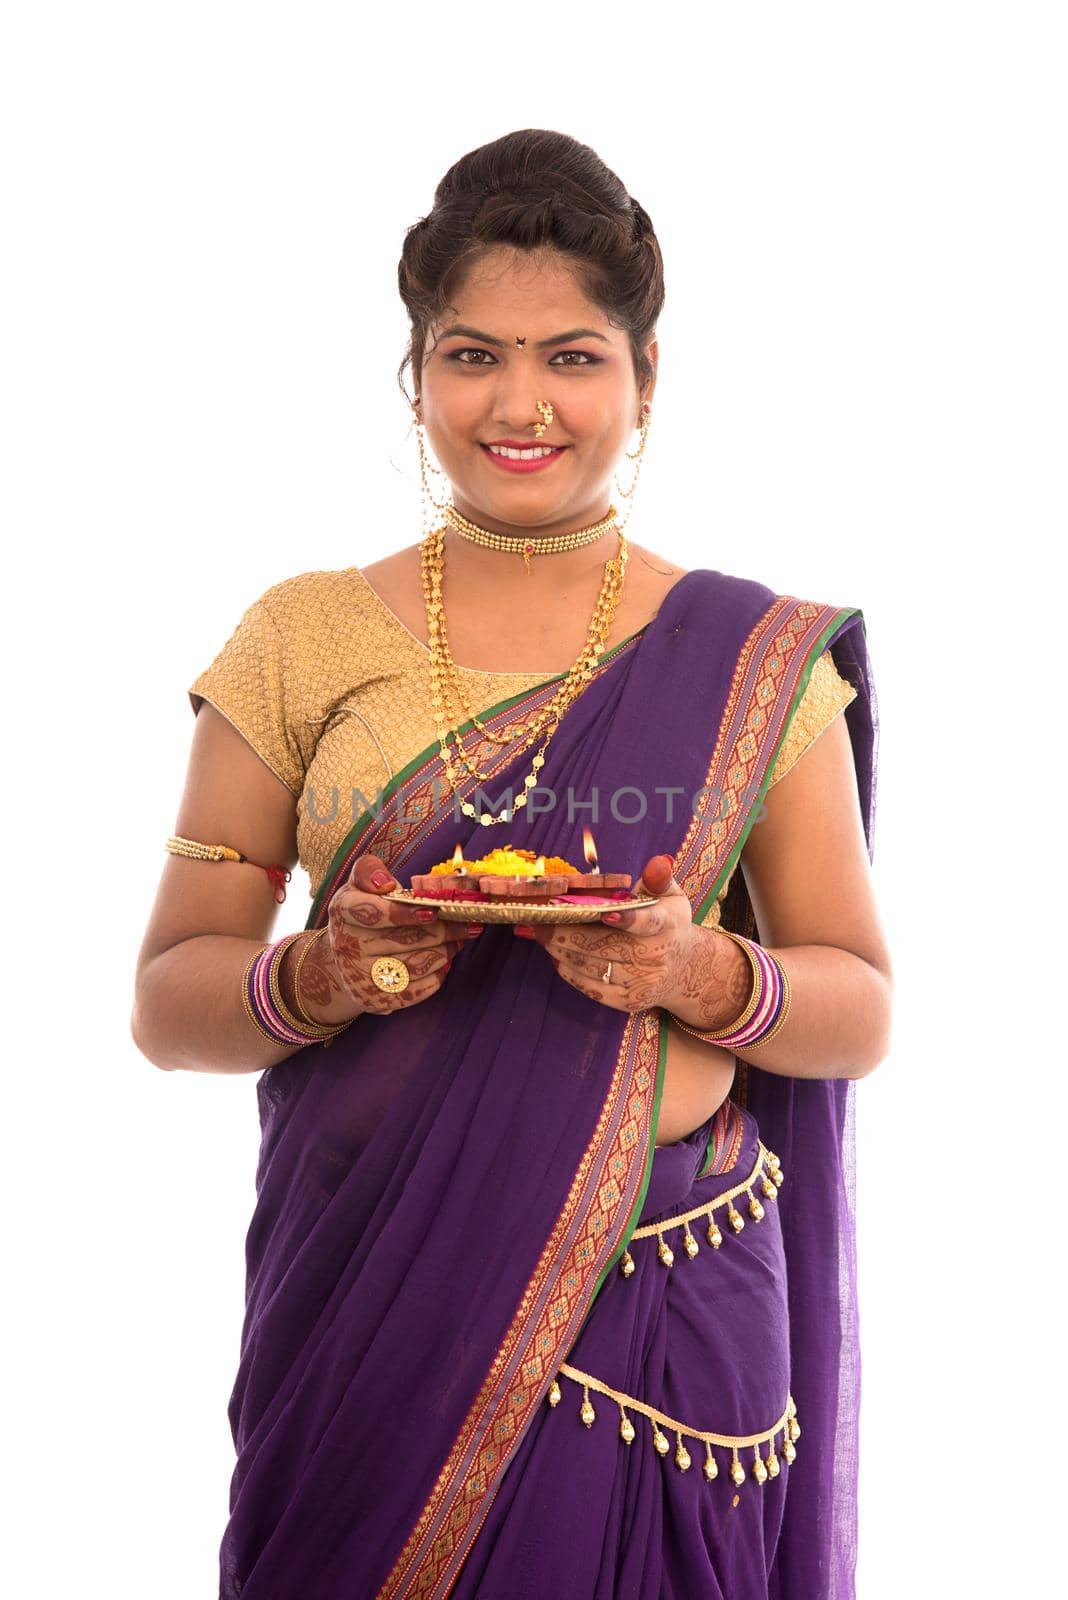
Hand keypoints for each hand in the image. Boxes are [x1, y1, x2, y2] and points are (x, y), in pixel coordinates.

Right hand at [324, 852, 478, 1015]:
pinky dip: (437, 974)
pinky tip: (445, 960)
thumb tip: (385, 883)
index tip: (434, 911)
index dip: (406, 913)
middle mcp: (347, 946)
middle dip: (443, 930)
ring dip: (446, 951)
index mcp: (343, 911)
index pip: (375, 912)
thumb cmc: (363, 911)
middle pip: (405, 940)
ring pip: (416, 965)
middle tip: (468, 923)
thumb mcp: (359, 884)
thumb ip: (370, 871)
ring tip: (460, 939)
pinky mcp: (375, 1000)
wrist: (346, 957)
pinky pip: (418, 990)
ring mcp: (359, 977)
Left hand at [511, 853, 705, 1015]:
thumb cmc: (667, 924)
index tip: (604, 913)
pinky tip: (555, 954)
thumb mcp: (670, 897)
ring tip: (540, 933)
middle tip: (538, 919)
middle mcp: (656, 957)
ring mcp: (641, 982)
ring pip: (590, 965)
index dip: (625, 919)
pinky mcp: (626, 1001)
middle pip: (604, 945)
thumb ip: (659, 879)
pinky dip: (568, 970)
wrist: (681, 970)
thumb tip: (659, 861)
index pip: (646, 922)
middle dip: (566, 932)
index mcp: (666, 925)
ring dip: (560, 949)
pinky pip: (589, 986)